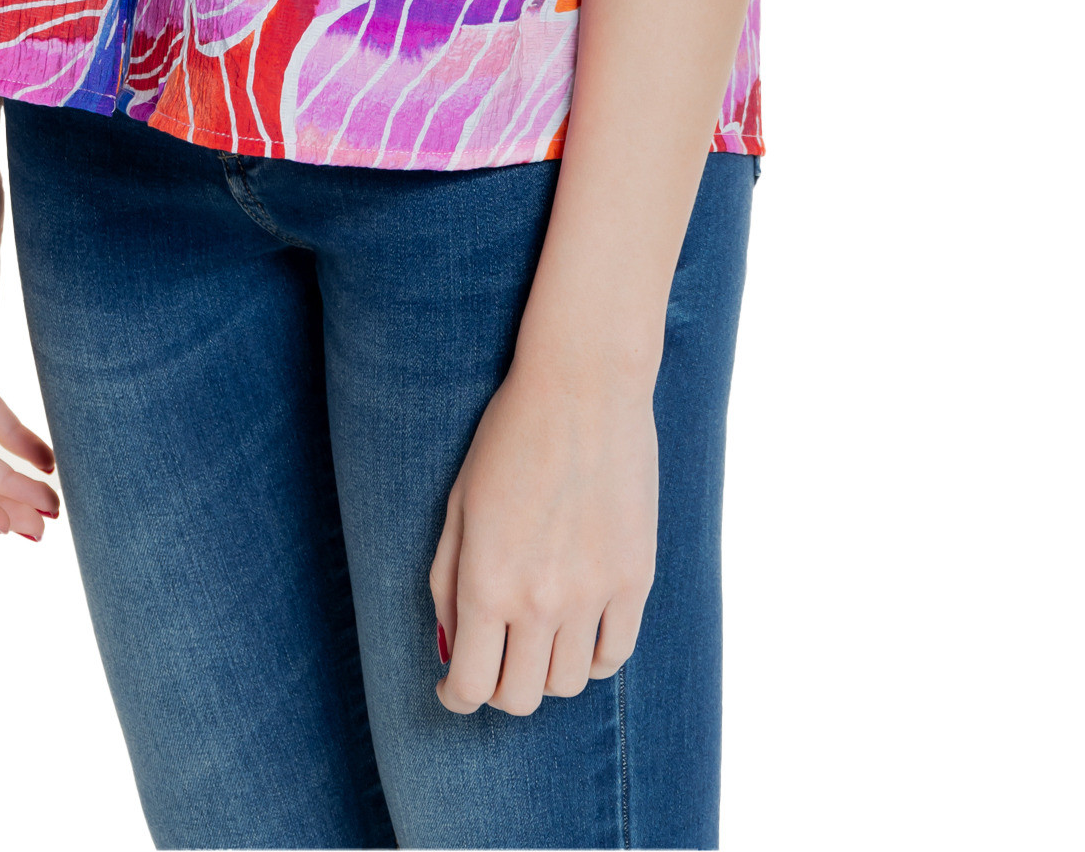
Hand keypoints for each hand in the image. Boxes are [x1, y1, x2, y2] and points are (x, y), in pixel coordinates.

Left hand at [429, 350, 656, 713]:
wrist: (584, 386)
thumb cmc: (509, 436)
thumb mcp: (459, 506)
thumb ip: (448, 584)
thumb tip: (450, 650)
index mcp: (487, 582)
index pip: (471, 687)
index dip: (455, 697)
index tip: (453, 688)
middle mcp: (540, 600)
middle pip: (520, 697)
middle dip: (497, 687)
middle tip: (494, 658)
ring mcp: (594, 593)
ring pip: (569, 684)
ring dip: (546, 672)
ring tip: (537, 638)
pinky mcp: (636, 578)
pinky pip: (616, 654)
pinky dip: (594, 656)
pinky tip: (578, 631)